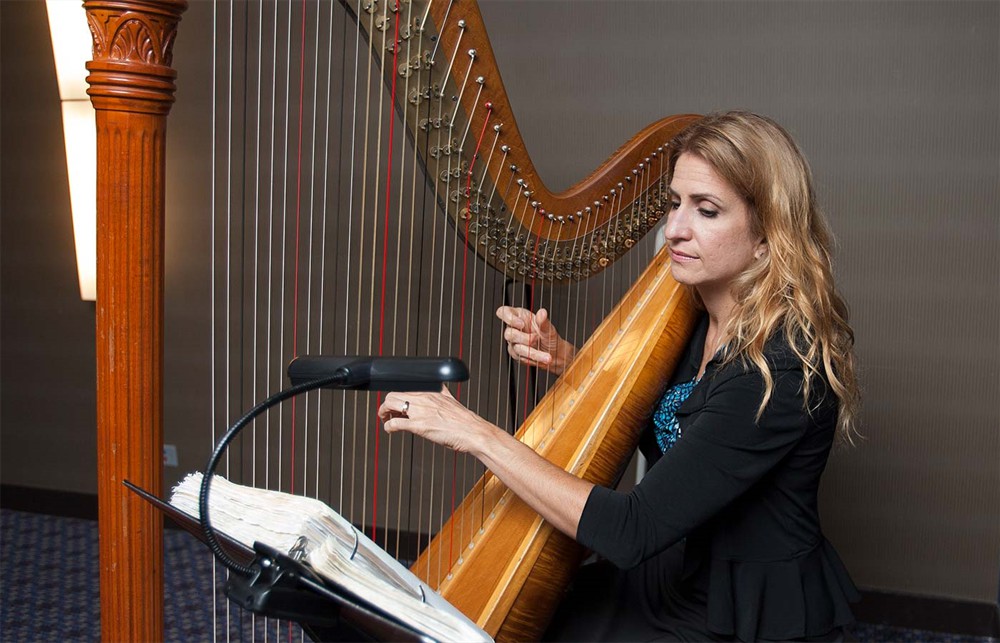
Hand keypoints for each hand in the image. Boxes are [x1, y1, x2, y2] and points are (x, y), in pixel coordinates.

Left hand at [378, 387, 495, 454]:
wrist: (472, 432)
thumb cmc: (464, 420)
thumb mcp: (452, 399)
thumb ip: (443, 392)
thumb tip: (441, 386)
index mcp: (430, 391)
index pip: (404, 388)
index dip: (397, 397)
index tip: (396, 404)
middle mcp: (423, 398)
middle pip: (393, 395)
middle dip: (386, 405)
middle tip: (387, 413)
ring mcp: (420, 412)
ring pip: (390, 405)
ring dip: (384, 413)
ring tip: (386, 420)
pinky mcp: (418, 426)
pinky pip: (395, 423)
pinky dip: (388, 426)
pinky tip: (390, 430)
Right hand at [495, 306, 575, 374]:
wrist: (555, 354)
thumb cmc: (550, 338)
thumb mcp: (549, 329)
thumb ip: (543, 321)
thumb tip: (542, 312)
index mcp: (520, 316)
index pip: (504, 312)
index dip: (508, 318)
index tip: (521, 324)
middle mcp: (514, 329)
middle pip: (509, 333)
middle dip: (524, 338)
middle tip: (536, 338)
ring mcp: (514, 342)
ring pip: (516, 348)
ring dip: (533, 352)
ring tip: (547, 356)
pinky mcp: (516, 354)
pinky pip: (521, 357)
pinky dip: (534, 358)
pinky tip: (542, 358)